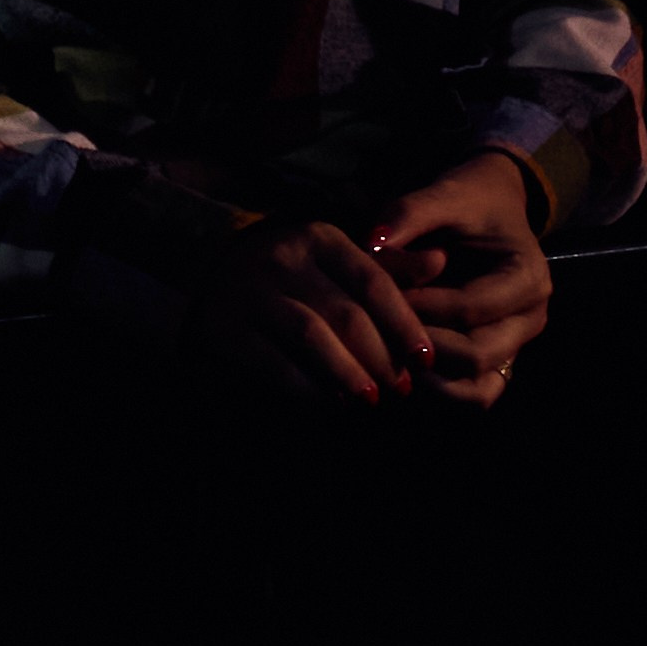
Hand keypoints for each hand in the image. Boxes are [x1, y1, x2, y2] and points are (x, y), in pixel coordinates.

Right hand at [195, 217, 437, 407]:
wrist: (205, 269)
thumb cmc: (291, 271)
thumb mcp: (335, 257)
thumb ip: (387, 267)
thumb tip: (441, 260)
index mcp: (319, 237)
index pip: (372, 280)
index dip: (404, 323)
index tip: (425, 360)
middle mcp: (284, 258)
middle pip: (346, 313)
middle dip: (380, 357)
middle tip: (400, 390)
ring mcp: (253, 292)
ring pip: (312, 336)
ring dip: (347, 374)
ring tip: (369, 401)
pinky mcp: (229, 329)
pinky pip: (276, 365)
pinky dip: (308, 391)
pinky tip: (330, 408)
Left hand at [366, 152, 550, 409]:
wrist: (493, 206)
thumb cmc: (470, 199)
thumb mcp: (444, 194)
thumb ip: (410, 214)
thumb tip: (370, 245)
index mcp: (528, 277)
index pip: (469, 307)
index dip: (419, 305)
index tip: (377, 295)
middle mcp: (531, 319)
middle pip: (475, 355)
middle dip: (421, 344)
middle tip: (376, 329)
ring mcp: (517, 346)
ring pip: (476, 388)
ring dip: (429, 377)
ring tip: (387, 353)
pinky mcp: (499, 362)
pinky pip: (474, 394)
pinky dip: (440, 389)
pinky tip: (403, 367)